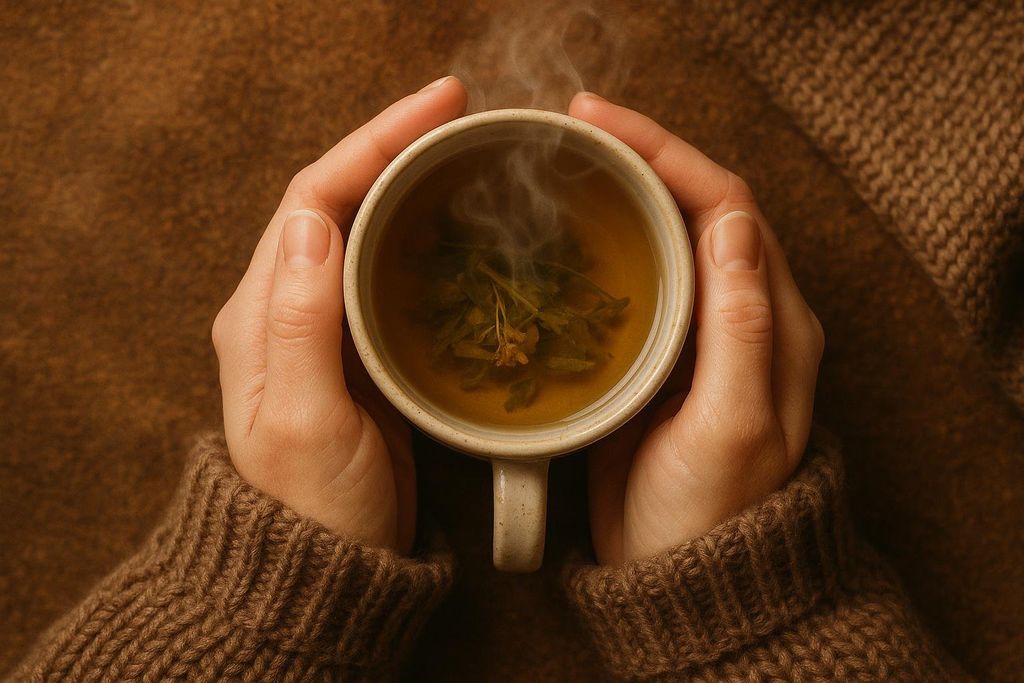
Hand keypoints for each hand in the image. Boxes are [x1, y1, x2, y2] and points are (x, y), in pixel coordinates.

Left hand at [212, 77, 466, 552]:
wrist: (330, 566)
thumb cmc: (314, 503)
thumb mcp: (301, 418)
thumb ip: (299, 322)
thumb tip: (310, 220)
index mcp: (264, 310)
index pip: (315, 196)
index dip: (373, 140)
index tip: (438, 105)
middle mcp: (290, 306)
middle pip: (342, 198)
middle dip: (398, 147)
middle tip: (464, 118)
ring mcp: (330, 327)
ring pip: (371, 230)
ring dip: (415, 184)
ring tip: (470, 156)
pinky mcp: (366, 351)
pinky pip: (395, 274)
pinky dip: (430, 239)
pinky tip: (468, 230)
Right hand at [569, 94, 824, 563]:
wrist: (681, 575)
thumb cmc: (709, 509)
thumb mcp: (732, 423)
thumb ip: (740, 326)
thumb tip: (731, 223)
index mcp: (770, 319)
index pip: (726, 204)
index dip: (668, 152)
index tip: (601, 123)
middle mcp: (739, 313)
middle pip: (696, 205)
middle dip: (641, 156)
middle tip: (571, 130)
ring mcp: (695, 333)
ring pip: (664, 236)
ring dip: (621, 191)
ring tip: (563, 164)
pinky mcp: (655, 356)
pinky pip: (634, 280)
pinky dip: (602, 245)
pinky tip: (562, 236)